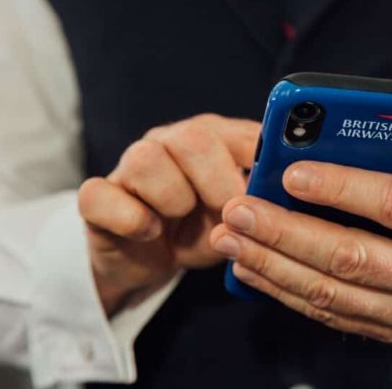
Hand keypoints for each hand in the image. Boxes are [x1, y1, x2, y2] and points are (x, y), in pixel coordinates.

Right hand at [78, 114, 259, 315]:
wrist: (149, 259)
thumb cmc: (201, 227)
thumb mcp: (239, 216)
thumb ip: (263, 198)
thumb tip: (294, 190)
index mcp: (213, 137)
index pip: (241, 131)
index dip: (261, 160)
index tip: (271, 192)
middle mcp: (170, 141)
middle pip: (192, 138)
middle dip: (217, 182)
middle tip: (228, 213)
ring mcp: (129, 166)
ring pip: (146, 160)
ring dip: (173, 198)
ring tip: (181, 218)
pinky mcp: (97, 197)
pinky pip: (101, 195)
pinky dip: (131, 219)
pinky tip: (150, 231)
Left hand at [209, 139, 391, 342]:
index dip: (343, 188)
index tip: (293, 173)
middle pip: (350, 256)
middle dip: (285, 232)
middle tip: (239, 207)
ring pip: (330, 291)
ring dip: (272, 264)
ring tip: (229, 236)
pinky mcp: (389, 330)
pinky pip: (329, 312)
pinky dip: (284, 290)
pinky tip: (251, 265)